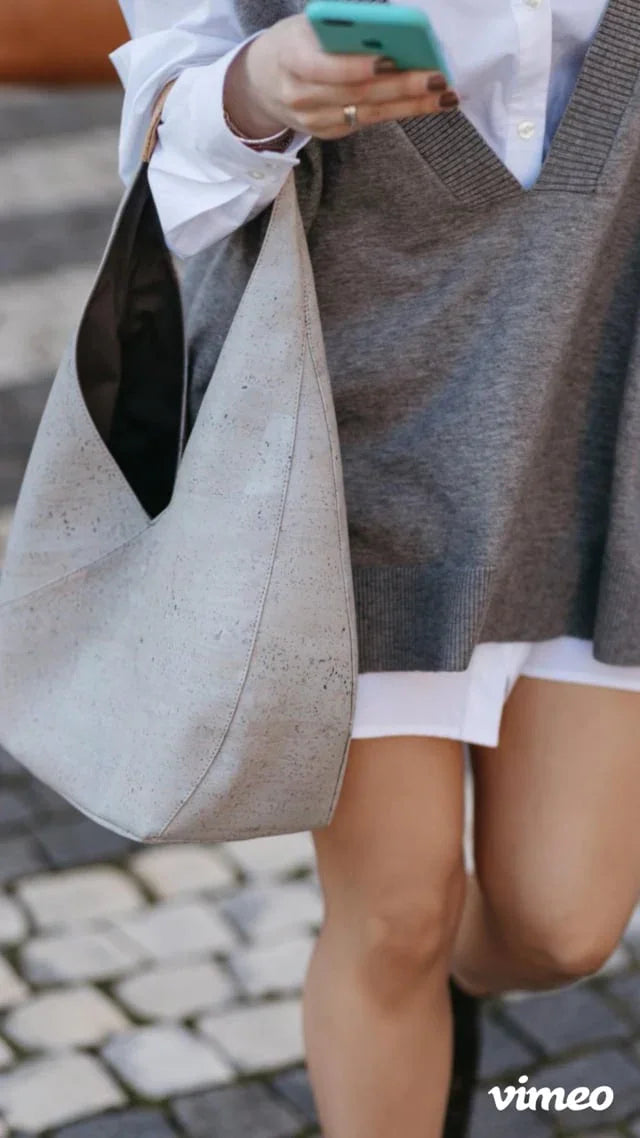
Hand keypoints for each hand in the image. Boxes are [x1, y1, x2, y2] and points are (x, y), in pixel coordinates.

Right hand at [223, 12, 458, 140]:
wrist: (264, 81)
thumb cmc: (297, 43)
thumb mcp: (308, 26)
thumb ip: (342, 30)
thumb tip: (390, 30)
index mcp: (291, 59)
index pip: (325, 68)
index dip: (358, 66)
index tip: (391, 59)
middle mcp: (300, 96)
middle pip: (356, 93)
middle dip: (400, 85)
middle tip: (437, 77)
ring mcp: (315, 120)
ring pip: (369, 113)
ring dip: (410, 104)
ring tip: (444, 94)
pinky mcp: (330, 133)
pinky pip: (369, 122)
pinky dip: (401, 112)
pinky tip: (428, 103)